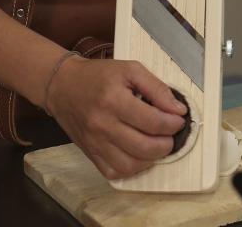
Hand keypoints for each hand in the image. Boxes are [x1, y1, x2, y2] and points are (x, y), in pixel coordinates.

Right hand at [46, 57, 187, 179]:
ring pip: (131, 165)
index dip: (173, 123)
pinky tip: (138, 153)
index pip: (153, 122)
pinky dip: (132, 168)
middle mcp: (103, 125)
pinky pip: (114, 172)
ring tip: (156, 144)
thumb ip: (156, 87)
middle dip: (167, 143)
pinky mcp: (90, 154)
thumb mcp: (129, 69)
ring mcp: (95, 143)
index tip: (178, 118)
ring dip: (151, 159)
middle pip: (145, 147)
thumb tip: (178, 110)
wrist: (62, 86)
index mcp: (113, 100)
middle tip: (170, 134)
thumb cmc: (98, 75)